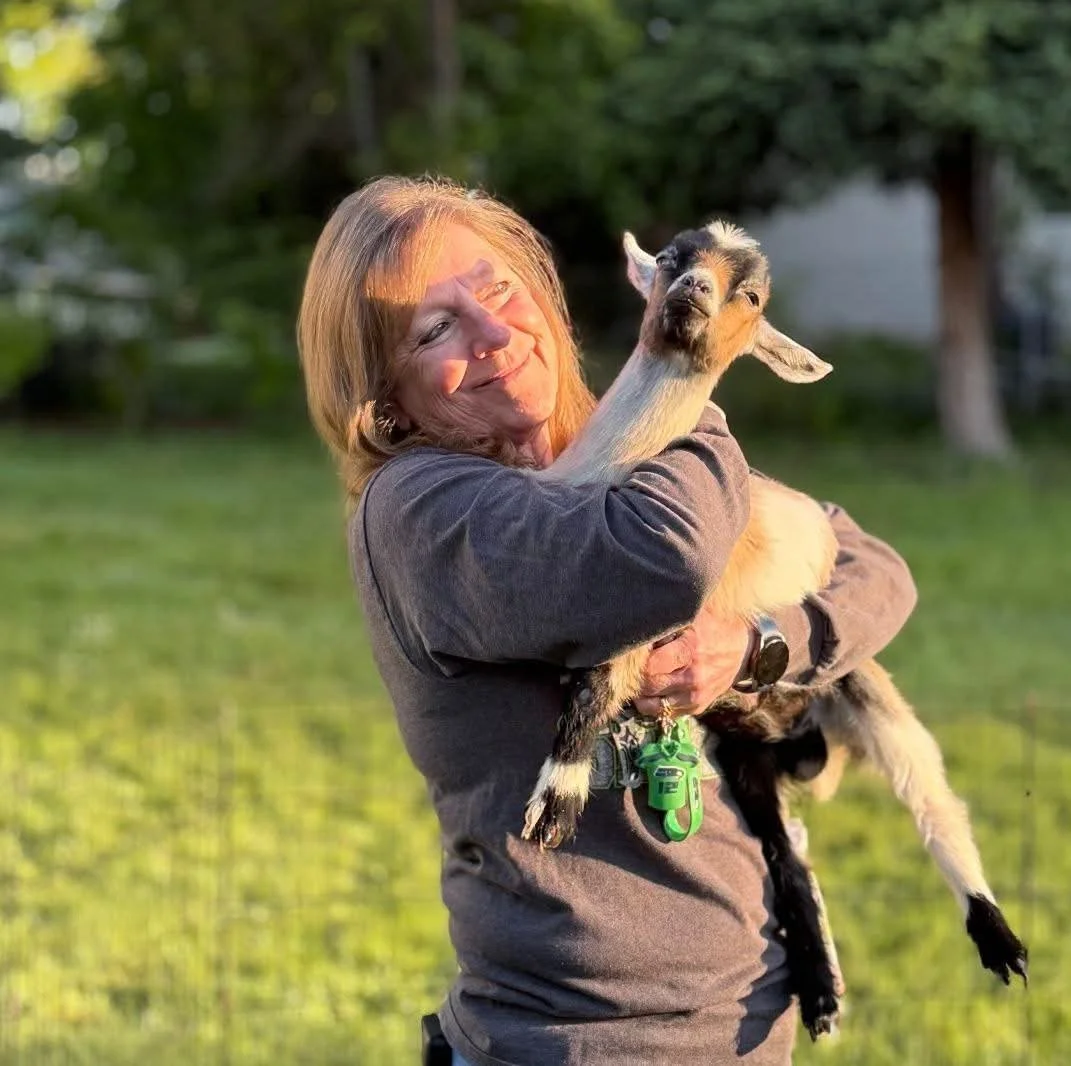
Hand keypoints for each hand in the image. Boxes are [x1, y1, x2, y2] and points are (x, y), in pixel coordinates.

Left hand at [634, 602, 753, 717]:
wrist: (744, 650)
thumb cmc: (714, 627)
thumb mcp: (693, 617)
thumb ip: (667, 623)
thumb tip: (638, 625)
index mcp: (691, 650)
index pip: (650, 665)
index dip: (635, 661)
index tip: (629, 654)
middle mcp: (693, 676)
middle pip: (649, 686)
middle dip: (634, 679)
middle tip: (625, 670)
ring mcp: (696, 695)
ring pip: (654, 706)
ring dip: (640, 696)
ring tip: (635, 683)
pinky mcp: (698, 706)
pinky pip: (667, 713)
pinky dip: (655, 705)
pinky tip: (651, 693)